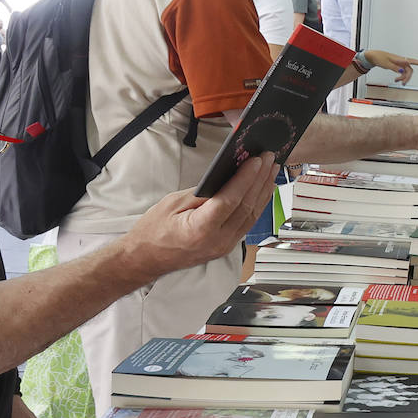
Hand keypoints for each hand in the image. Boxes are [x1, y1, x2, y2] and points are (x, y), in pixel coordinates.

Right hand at [126, 154, 277, 277]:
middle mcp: (217, 241)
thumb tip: (228, 177)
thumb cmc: (154, 230)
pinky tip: (261, 191)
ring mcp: (224, 246)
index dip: (246, 178)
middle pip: (246, 207)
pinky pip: (247, 224)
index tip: (257, 161)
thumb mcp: (174, 203)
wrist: (146, 259)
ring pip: (251, 216)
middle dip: (260, 180)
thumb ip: (203, 192)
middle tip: (269, 159)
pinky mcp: (226, 247)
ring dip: (263, 191)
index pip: (231, 200)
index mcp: (201, 229)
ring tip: (271, 171)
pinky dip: (256, 205)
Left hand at [362, 50, 417, 84]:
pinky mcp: (397, 65)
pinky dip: (400, 76)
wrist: (374, 56)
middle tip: (403, 83)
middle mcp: (401, 61)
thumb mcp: (386, 64)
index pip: (412, 61)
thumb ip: (395, 68)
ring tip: (397, 81)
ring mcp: (399, 63)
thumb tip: (402, 71)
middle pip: (409, 69)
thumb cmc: (379, 58)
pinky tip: (396, 79)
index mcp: (399, 59)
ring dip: (403, 77)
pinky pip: (402, 72)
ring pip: (406, 71)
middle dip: (407, 77)